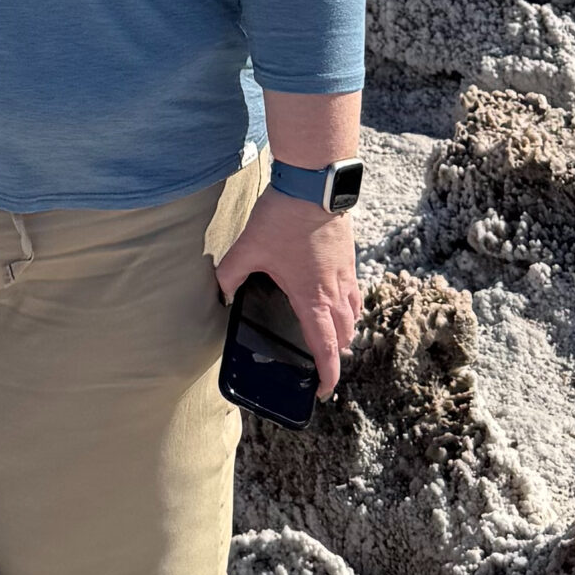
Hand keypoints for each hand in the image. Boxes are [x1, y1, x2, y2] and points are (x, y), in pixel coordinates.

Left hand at [214, 188, 361, 391]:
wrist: (315, 184)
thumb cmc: (284, 217)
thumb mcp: (248, 247)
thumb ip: (229, 273)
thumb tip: (220, 291)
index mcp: (312, 298)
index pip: (325, 347)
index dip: (327, 373)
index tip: (323, 390)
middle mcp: (334, 292)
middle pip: (344, 336)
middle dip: (336, 356)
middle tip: (322, 367)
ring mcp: (345, 275)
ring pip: (353, 316)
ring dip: (346, 333)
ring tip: (334, 340)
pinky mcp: (348, 259)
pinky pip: (355, 294)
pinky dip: (350, 309)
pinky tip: (339, 303)